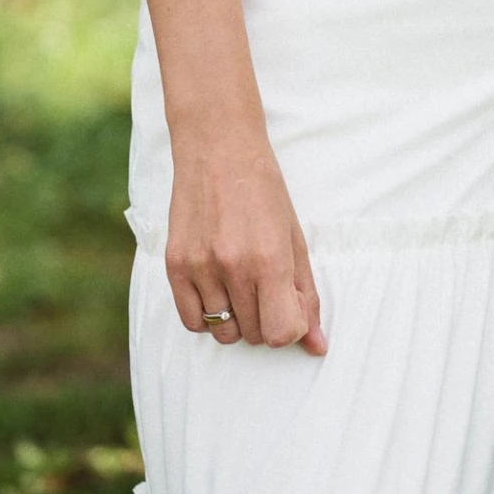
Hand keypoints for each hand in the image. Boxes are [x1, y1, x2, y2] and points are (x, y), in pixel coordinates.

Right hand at [165, 124, 325, 354]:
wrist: (219, 148)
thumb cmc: (264, 190)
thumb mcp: (294, 236)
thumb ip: (306, 292)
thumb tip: (318, 346)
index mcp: (270, 257)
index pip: (281, 333)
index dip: (291, 326)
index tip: (290, 305)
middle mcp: (234, 267)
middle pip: (254, 334)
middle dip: (266, 317)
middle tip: (266, 283)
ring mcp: (200, 267)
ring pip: (224, 332)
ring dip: (238, 317)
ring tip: (241, 281)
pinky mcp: (174, 266)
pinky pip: (193, 322)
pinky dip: (208, 315)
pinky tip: (217, 286)